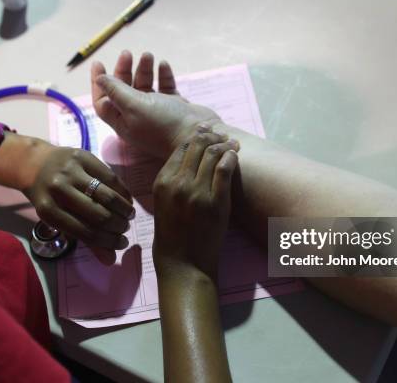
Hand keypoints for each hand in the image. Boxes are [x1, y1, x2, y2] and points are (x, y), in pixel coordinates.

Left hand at [20, 142, 134, 262]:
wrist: (34, 163)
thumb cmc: (48, 196)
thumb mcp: (59, 218)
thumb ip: (85, 238)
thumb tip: (110, 260)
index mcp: (49, 211)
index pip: (86, 232)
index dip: (108, 241)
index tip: (122, 244)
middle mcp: (59, 191)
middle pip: (99, 214)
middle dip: (118, 226)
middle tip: (125, 229)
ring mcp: (71, 172)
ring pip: (107, 195)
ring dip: (123, 209)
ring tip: (129, 215)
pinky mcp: (83, 157)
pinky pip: (110, 177)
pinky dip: (122, 191)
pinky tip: (126, 199)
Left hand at [91, 50, 222, 158]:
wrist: (199, 135)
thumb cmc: (163, 124)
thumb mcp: (134, 106)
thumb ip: (116, 91)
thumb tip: (100, 79)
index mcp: (124, 122)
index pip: (103, 102)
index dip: (99, 84)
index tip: (99, 62)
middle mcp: (138, 117)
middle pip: (124, 91)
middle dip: (124, 71)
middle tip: (127, 53)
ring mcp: (158, 112)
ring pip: (145, 87)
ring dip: (144, 70)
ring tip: (149, 55)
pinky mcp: (175, 107)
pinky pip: (165, 88)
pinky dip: (163, 76)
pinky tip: (163, 65)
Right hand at [152, 127, 238, 280]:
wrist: (182, 262)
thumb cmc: (173, 233)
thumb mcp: (164, 201)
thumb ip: (173, 179)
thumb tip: (192, 156)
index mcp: (162, 181)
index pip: (182, 148)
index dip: (197, 137)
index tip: (208, 133)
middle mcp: (177, 183)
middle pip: (197, 147)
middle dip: (211, 136)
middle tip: (222, 135)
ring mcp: (196, 192)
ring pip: (212, 154)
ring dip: (224, 144)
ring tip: (232, 143)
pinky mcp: (215, 203)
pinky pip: (224, 170)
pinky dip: (231, 157)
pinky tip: (235, 155)